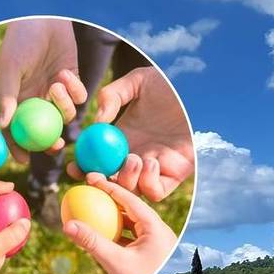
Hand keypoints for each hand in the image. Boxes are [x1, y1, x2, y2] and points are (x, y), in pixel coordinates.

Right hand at [0, 18, 87, 162]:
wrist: (43, 18)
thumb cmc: (20, 42)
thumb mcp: (10, 69)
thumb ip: (7, 97)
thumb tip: (3, 125)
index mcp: (16, 101)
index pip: (15, 131)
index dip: (17, 148)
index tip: (24, 160)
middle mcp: (36, 101)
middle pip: (44, 131)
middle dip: (50, 142)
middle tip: (57, 146)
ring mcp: (55, 93)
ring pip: (64, 115)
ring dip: (64, 106)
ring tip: (58, 84)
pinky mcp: (72, 82)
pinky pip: (78, 98)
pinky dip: (75, 91)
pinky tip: (66, 75)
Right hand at [63, 173, 177, 273]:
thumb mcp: (115, 262)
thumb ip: (92, 242)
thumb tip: (67, 225)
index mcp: (156, 227)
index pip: (130, 199)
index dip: (109, 186)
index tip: (91, 178)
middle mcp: (157, 232)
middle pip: (130, 208)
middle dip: (108, 198)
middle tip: (88, 189)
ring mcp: (153, 244)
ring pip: (129, 223)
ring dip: (110, 216)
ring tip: (89, 209)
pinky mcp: (148, 255)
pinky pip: (127, 239)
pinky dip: (112, 235)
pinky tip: (95, 235)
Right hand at [68, 67, 193, 200]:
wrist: (200, 92)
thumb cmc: (171, 85)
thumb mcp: (137, 81)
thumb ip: (112, 96)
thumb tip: (98, 123)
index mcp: (122, 141)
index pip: (97, 162)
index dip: (83, 168)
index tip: (73, 166)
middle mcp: (135, 157)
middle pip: (110, 182)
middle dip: (99, 183)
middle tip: (95, 173)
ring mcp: (154, 168)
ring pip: (132, 191)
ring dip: (127, 180)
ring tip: (132, 158)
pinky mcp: (174, 175)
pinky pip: (156, 191)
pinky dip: (148, 183)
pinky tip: (151, 161)